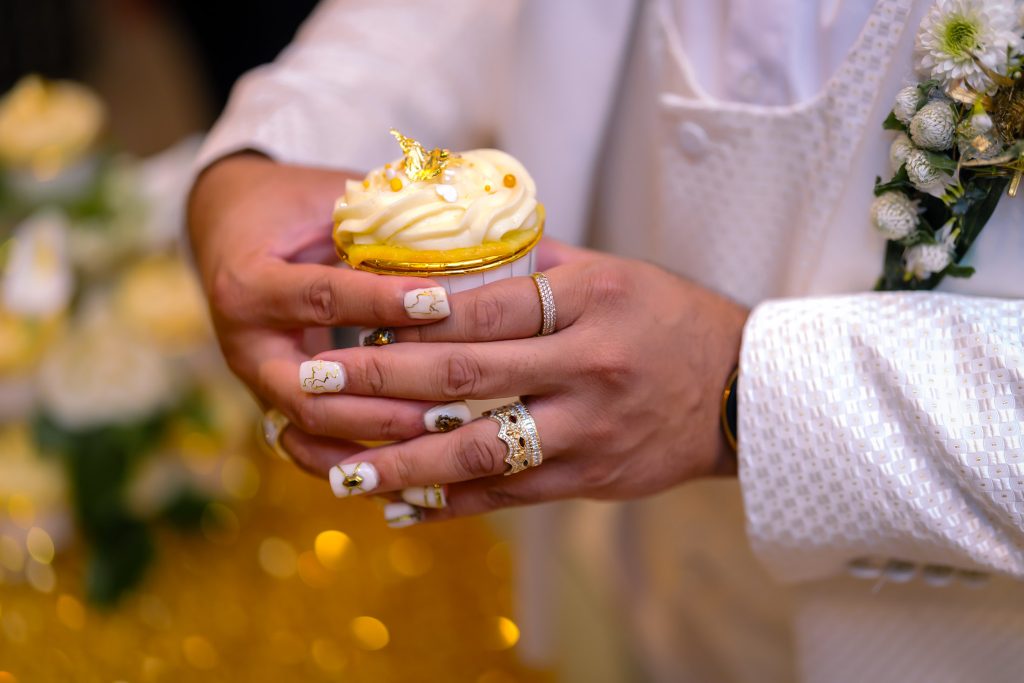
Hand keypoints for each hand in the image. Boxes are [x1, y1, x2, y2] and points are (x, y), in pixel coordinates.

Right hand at [187, 154, 458, 473]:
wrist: (228, 228)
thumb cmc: (287, 206)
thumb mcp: (324, 200)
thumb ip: (376, 225)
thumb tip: (460, 237)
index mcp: (249, 284)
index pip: (323, 298)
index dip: (382, 302)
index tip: (442, 302)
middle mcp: (245, 346)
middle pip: (311, 394)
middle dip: (383, 404)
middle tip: (451, 404)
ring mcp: (257, 384)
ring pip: (311, 435)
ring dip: (376, 442)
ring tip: (443, 438)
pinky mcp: (274, 406)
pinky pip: (311, 451)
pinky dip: (358, 467)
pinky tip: (413, 473)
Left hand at [286, 241, 748, 517]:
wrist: (742, 392)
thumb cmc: (671, 320)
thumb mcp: (616, 275)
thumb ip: (540, 267)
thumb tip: (458, 252)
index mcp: (594, 302)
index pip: (488, 307)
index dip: (413, 315)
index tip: (351, 316)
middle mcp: (590, 367)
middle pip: (468, 376)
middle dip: (381, 382)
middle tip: (311, 383)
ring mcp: (590, 430)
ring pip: (481, 450)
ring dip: (403, 462)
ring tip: (339, 468)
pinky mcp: (590, 479)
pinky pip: (510, 496)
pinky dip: (452, 504)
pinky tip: (401, 506)